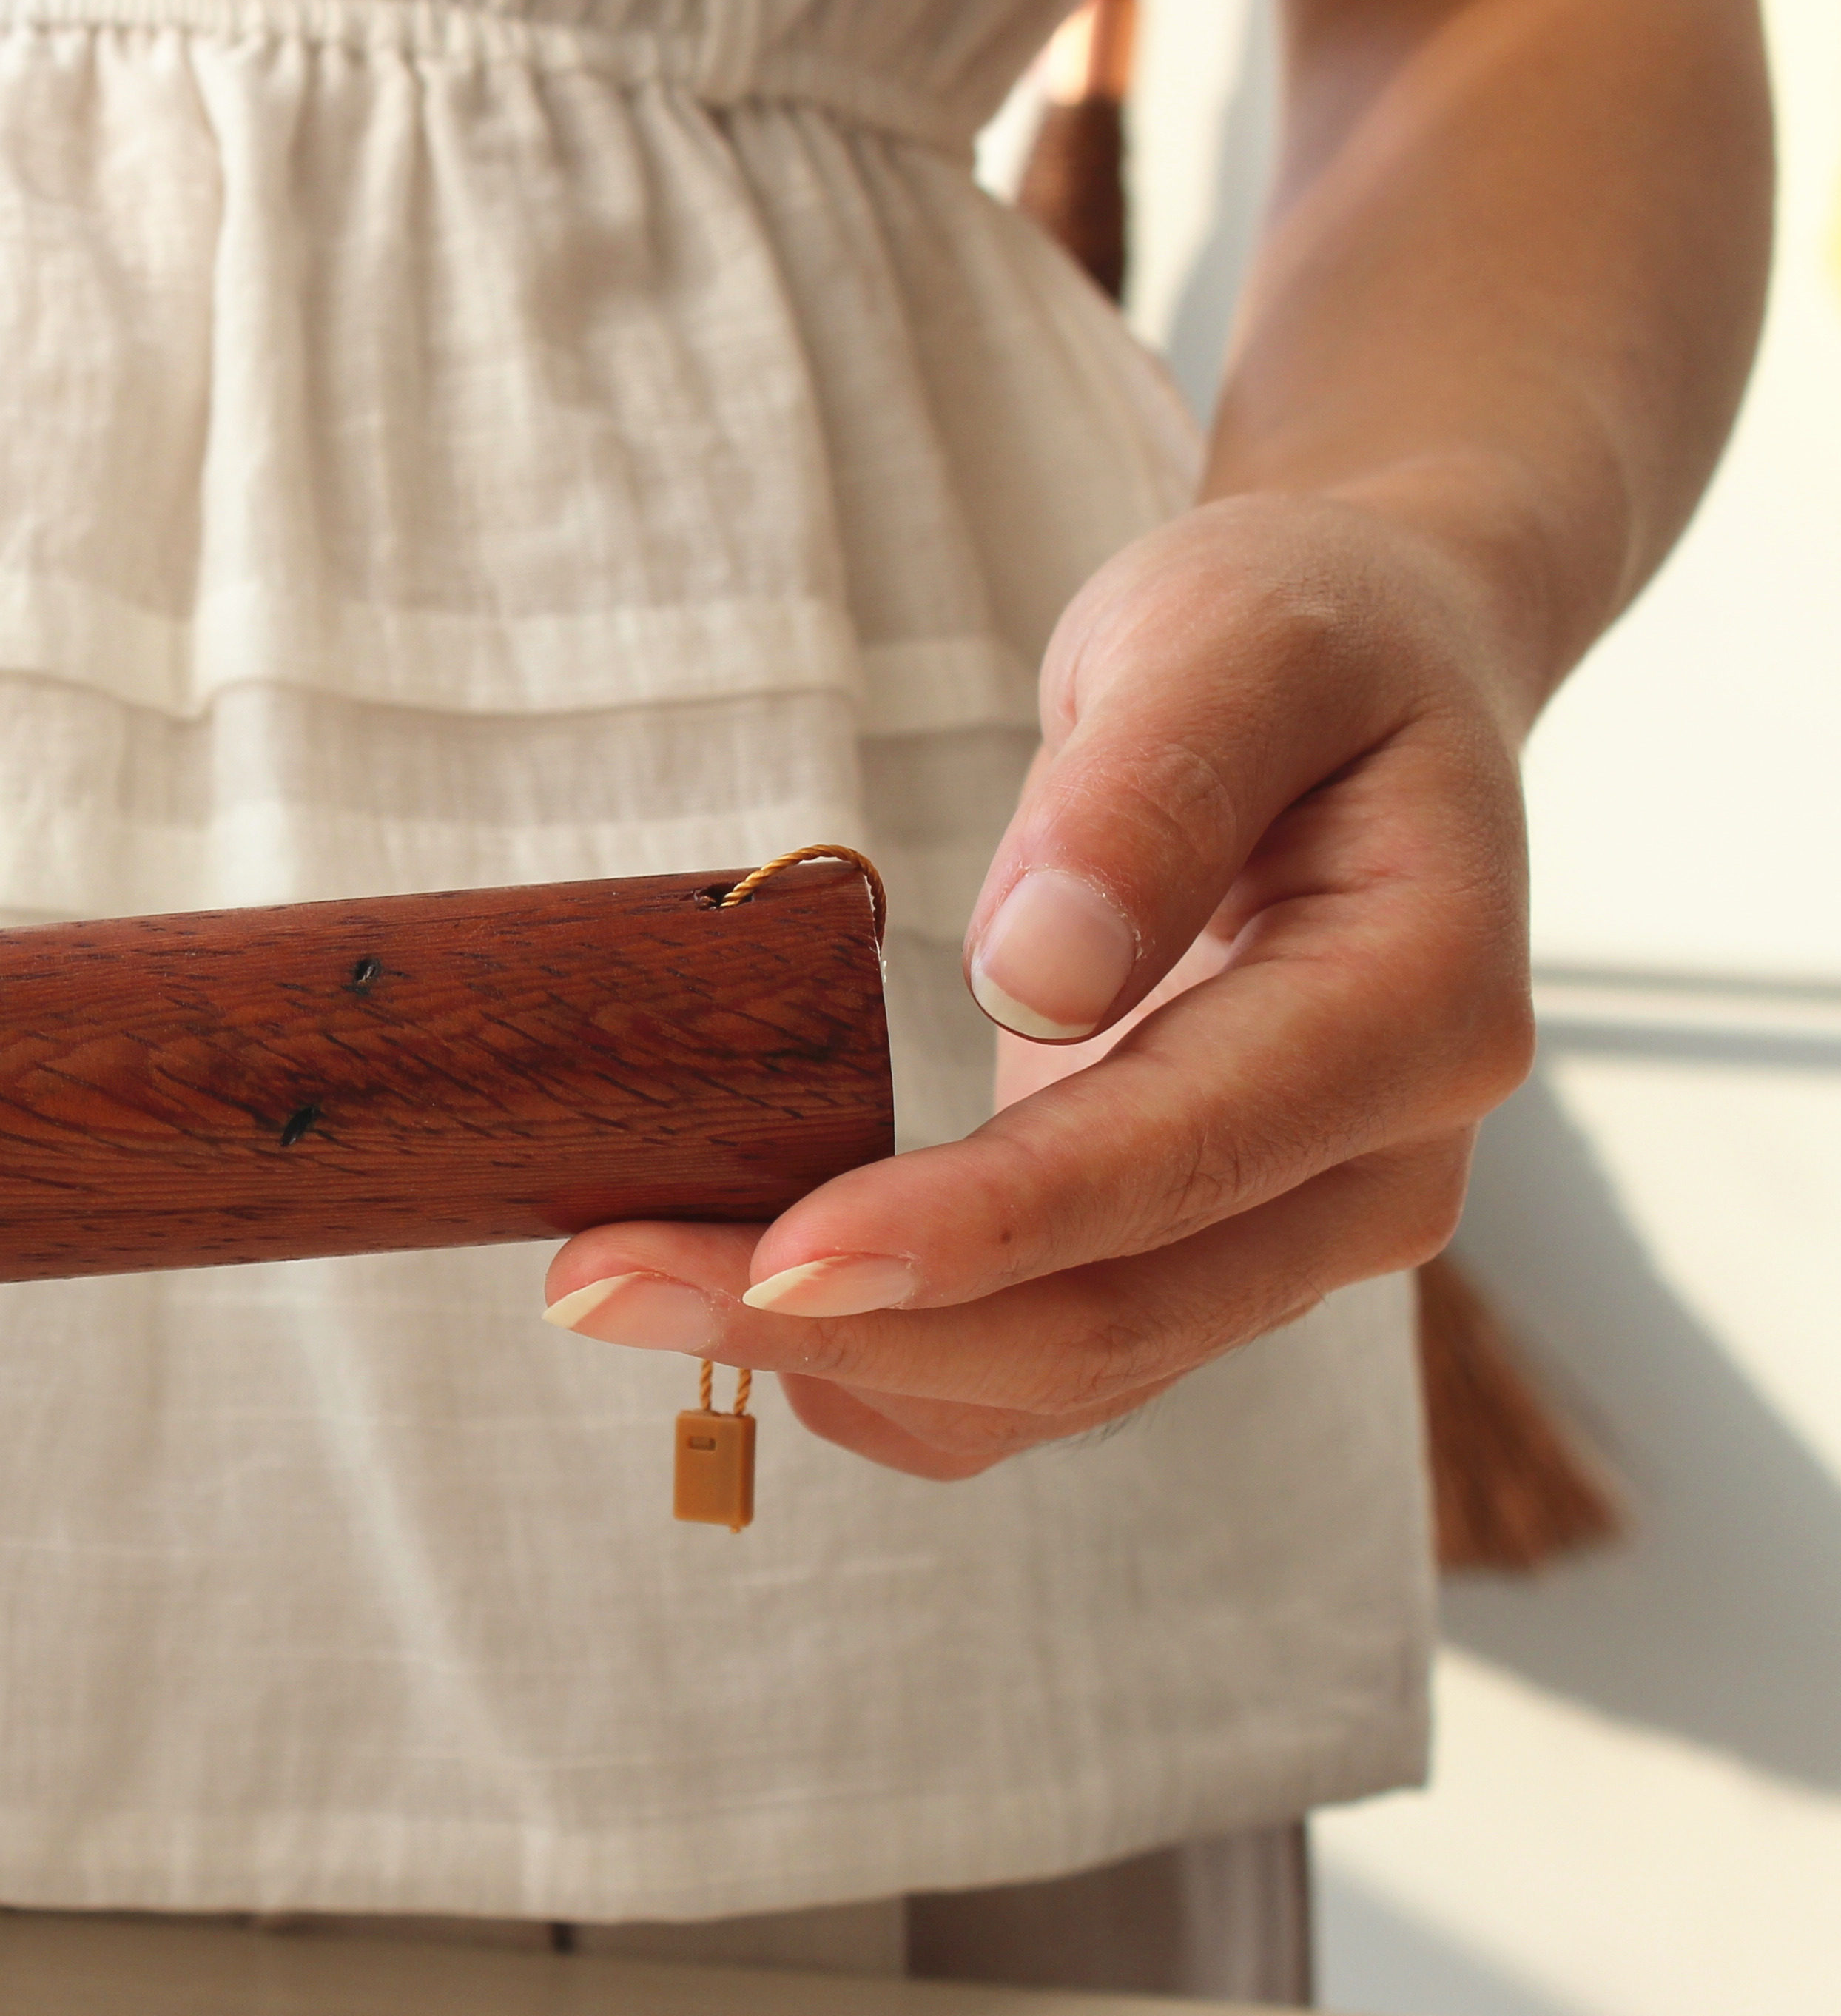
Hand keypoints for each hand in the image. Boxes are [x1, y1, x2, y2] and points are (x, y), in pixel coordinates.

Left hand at [542, 493, 1537, 1477]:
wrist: (1360, 686)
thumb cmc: (1293, 639)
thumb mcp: (1230, 635)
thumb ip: (1151, 790)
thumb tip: (1041, 975)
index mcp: (1421, 1010)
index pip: (1178, 1163)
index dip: (978, 1228)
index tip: (780, 1258)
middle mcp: (1378, 1167)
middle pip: (1104, 1321)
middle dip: (845, 1324)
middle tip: (593, 1284)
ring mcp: (1287, 1236)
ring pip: (1056, 1381)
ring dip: (833, 1362)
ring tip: (614, 1289)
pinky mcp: (1190, 1259)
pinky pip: (1033, 1376)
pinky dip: (877, 1363)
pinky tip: (735, 1303)